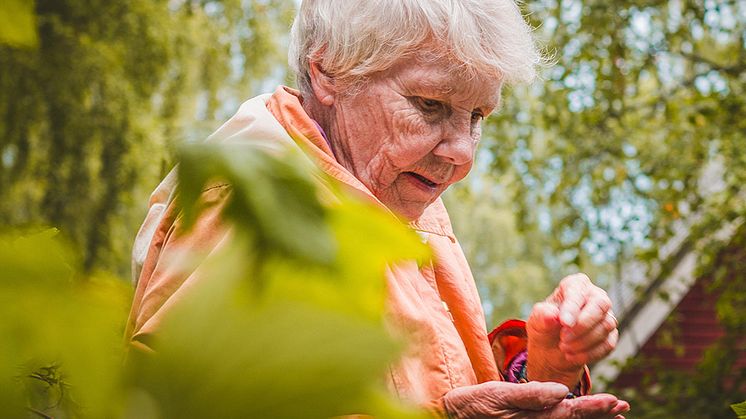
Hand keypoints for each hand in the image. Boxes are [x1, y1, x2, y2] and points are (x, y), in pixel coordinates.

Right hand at [443, 380, 629, 417]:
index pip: (572, 414)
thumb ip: (530, 394)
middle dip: (600, 414)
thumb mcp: (499, 394)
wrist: (456, 413)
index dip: (595, 408)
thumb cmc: (476, 402)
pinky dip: (573, 418)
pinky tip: (581, 413)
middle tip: (623, 406)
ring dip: (592, 418)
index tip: (616, 402)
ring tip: (613, 413)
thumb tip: (561, 391)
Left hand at [526, 273, 618, 387]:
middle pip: (600, 305)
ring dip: (583, 342)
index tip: (564, 323)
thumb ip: (542, 316)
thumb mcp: (536, 321)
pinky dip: (589, 354)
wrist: (551, 350)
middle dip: (583, 325)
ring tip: (563, 348)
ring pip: (605, 326)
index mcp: (575, 285)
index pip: (578, 291)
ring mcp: (606, 316)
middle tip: (563, 339)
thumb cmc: (544, 327)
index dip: (573, 307)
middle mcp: (595, 296)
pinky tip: (571, 356)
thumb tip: (552, 315)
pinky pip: (608, 344)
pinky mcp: (611, 336)